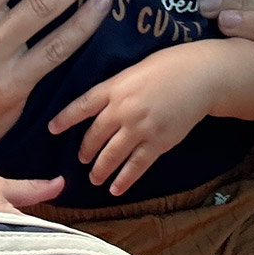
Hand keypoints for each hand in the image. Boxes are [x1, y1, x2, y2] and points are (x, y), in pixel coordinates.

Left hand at [49, 47, 216, 196]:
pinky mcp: (157, 143)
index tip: (52, 129)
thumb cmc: (170, 66)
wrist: (201, 76)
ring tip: (94, 178)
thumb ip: (117, 88)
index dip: (65, 119)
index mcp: (115, 87)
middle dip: (85, 151)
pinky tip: (116, 188)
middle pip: (94, 135)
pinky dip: (124, 180)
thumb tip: (102, 104)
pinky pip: (135, 167)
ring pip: (111, 156)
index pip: (82, 105)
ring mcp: (139, 128)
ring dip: (100, 170)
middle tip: (81, 159)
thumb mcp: (136, 69)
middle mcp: (123, 109)